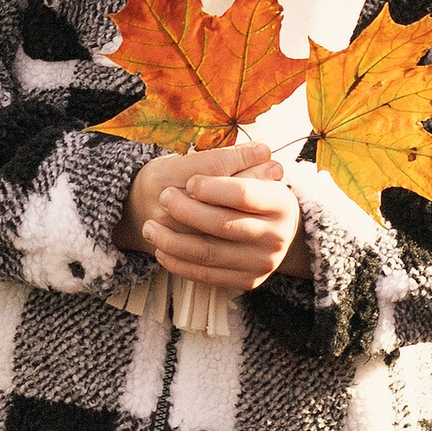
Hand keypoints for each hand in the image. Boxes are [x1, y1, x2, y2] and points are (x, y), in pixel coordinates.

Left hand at [120, 140, 303, 291]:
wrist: (269, 230)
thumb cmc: (252, 193)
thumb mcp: (249, 172)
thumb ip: (240, 162)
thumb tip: (260, 149)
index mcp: (281, 203)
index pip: (242, 194)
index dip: (212, 188)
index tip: (190, 182)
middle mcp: (277, 236)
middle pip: (223, 224)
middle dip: (186, 211)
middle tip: (163, 197)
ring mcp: (263, 262)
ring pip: (209, 253)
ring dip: (172, 241)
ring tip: (150, 227)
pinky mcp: (247, 281)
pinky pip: (207, 276)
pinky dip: (179, 263)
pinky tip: (161, 250)